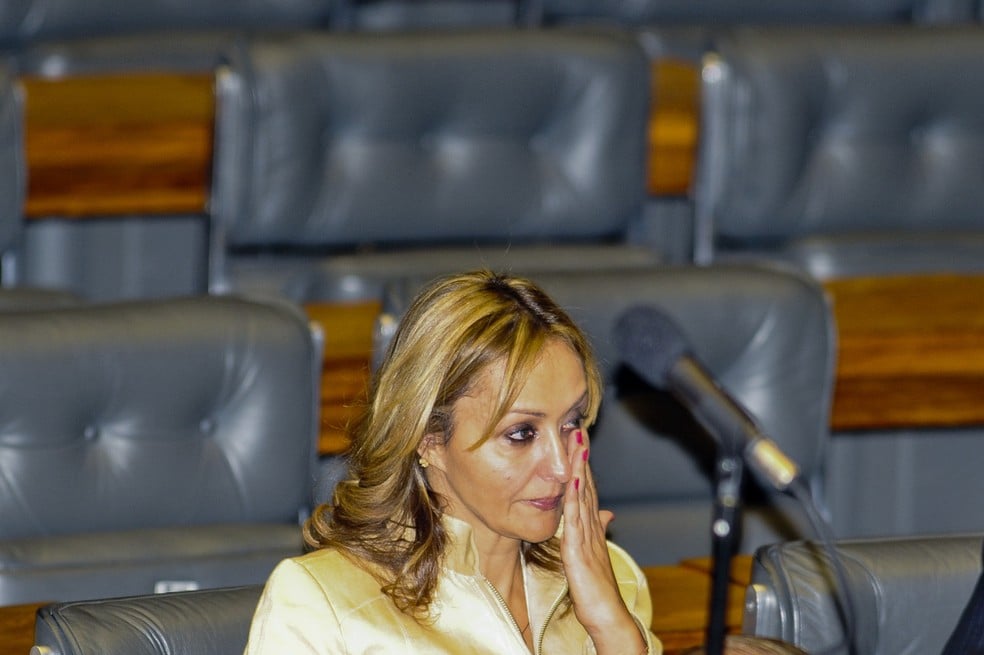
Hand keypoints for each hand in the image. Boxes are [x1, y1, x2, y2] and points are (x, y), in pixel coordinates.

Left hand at [561, 429, 646, 654]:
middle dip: (582, 456)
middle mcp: (591, 526)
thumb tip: (607, 513)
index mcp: (592, 527)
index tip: (579, 439)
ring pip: (582, 495)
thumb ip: (598, 530)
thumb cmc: (597, 588)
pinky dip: (574, 498)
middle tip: (578, 427)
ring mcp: (586, 536)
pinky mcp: (579, 550)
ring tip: (576, 442)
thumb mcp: (595, 553)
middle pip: (586, 484)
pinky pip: (576, 520)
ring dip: (579, 468)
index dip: (583, 463)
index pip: (587, 487)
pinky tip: (572, 480)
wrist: (607, 615)